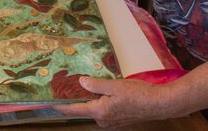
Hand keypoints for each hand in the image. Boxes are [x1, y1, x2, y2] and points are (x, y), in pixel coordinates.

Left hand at [52, 76, 173, 126]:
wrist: (159, 104)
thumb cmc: (138, 94)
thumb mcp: (114, 85)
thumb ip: (95, 85)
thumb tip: (81, 82)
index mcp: (99, 112)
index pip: (73, 110)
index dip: (60, 106)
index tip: (48, 102)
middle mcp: (103, 121)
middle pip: (84, 109)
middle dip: (79, 98)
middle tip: (70, 85)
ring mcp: (111, 123)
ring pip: (95, 110)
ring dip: (92, 100)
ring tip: (92, 86)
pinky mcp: (118, 122)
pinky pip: (104, 112)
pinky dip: (101, 103)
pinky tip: (107, 93)